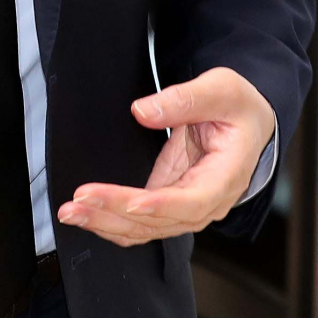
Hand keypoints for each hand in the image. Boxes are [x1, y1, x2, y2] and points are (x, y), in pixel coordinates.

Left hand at [56, 67, 274, 245]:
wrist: (247, 121)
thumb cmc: (238, 106)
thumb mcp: (222, 89)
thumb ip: (185, 98)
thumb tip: (142, 111)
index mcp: (227, 176)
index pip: (194, 201)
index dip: (160, 205)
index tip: (128, 203)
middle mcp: (208, 201)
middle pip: (161, 221)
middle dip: (116, 214)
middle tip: (77, 204)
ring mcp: (187, 205)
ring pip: (145, 228)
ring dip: (106, 223)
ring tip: (70, 212)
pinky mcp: (168, 201)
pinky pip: (139, 221)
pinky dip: (112, 221)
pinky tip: (87, 216)